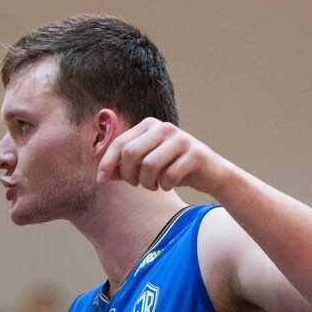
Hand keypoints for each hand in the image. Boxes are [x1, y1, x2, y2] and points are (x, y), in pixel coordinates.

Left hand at [97, 118, 226, 193]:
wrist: (210, 173)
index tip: (101, 180)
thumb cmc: (172, 168)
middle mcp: (164, 127)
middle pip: (130, 153)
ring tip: (153, 186)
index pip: (119, 143)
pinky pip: (169, 175)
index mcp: (149, 125)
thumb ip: (122, 168)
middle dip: (128, 175)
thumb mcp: (144, 167)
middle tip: (136, 184)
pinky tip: (168, 185)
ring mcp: (181, 139)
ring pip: (149, 165)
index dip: (107, 163)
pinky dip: (165, 186)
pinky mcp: (196, 153)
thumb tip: (101, 175)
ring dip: (147, 183)